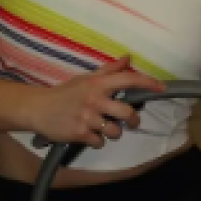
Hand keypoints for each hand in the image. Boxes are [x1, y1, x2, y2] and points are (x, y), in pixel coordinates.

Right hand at [23, 56, 163, 148]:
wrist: (38, 109)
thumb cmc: (65, 92)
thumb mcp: (86, 78)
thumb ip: (109, 70)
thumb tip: (128, 58)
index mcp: (98, 84)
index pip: (129, 80)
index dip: (148, 83)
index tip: (162, 88)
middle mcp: (95, 100)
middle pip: (127, 113)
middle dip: (133, 120)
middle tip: (132, 121)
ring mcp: (88, 118)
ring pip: (115, 131)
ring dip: (114, 132)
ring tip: (105, 128)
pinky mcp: (80, 134)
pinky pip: (100, 142)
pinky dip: (98, 141)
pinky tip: (90, 134)